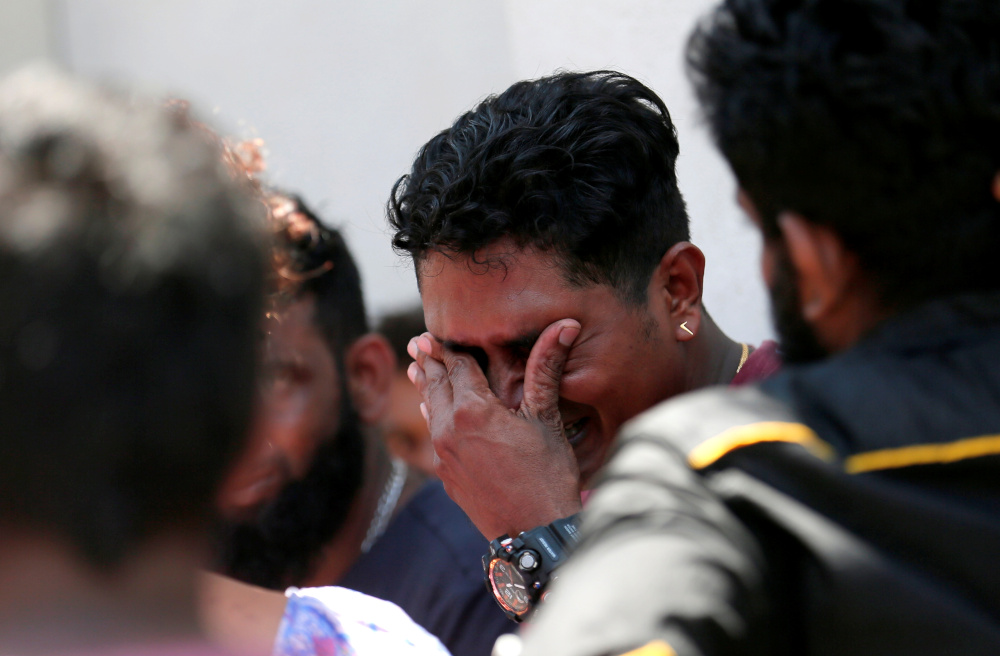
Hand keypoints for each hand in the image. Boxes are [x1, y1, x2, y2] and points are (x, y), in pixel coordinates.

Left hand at [407, 319, 583, 539]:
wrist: (534, 534)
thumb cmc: (548, 476)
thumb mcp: (548, 418)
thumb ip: (545, 368)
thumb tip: (565, 325)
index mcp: (472, 410)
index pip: (457, 366)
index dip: (448, 347)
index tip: (434, 332)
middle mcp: (448, 430)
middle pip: (436, 385)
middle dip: (430, 362)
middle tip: (417, 343)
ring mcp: (444, 456)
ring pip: (431, 411)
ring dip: (426, 387)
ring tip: (415, 369)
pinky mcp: (446, 477)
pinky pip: (434, 438)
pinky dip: (432, 417)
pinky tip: (430, 412)